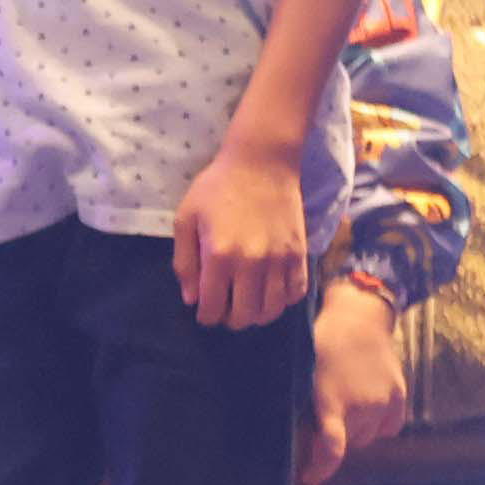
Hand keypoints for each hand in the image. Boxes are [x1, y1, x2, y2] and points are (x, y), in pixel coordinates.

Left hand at [173, 138, 311, 328]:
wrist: (262, 163)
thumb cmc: (217, 188)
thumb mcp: (186, 219)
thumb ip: (184, 262)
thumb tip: (191, 299)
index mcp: (219, 256)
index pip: (213, 307)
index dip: (206, 317)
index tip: (204, 314)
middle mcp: (252, 264)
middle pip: (245, 315)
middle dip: (230, 320)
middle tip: (224, 312)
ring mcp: (280, 261)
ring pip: (271, 310)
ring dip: (257, 315)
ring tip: (246, 305)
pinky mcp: (300, 255)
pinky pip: (295, 293)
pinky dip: (282, 302)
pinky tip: (270, 294)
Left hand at [301, 278, 407, 481]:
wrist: (359, 316)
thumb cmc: (319, 340)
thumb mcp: (299, 371)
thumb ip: (298, 405)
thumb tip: (283, 433)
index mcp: (332, 403)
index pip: (331, 450)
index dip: (320, 469)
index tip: (308, 475)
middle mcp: (362, 408)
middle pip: (348, 442)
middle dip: (334, 436)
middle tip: (320, 418)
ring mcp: (384, 403)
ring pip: (367, 436)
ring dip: (354, 429)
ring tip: (342, 403)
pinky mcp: (400, 397)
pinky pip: (388, 427)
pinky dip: (376, 423)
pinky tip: (365, 406)